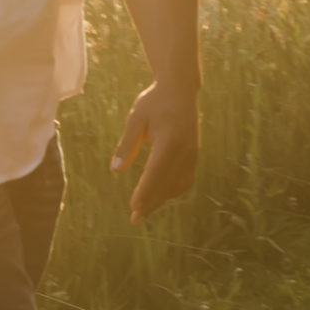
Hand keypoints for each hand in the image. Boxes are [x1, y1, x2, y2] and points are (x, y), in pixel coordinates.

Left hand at [111, 81, 199, 223]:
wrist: (180, 90)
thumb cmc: (154, 102)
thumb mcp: (136, 119)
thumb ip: (127, 144)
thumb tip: (115, 170)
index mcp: (170, 141)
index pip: (156, 173)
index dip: (145, 192)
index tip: (134, 207)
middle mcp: (185, 150)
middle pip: (167, 183)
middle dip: (151, 202)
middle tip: (135, 219)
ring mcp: (193, 153)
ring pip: (178, 184)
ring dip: (162, 199)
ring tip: (144, 210)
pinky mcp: (194, 154)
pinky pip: (185, 179)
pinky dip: (173, 190)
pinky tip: (160, 196)